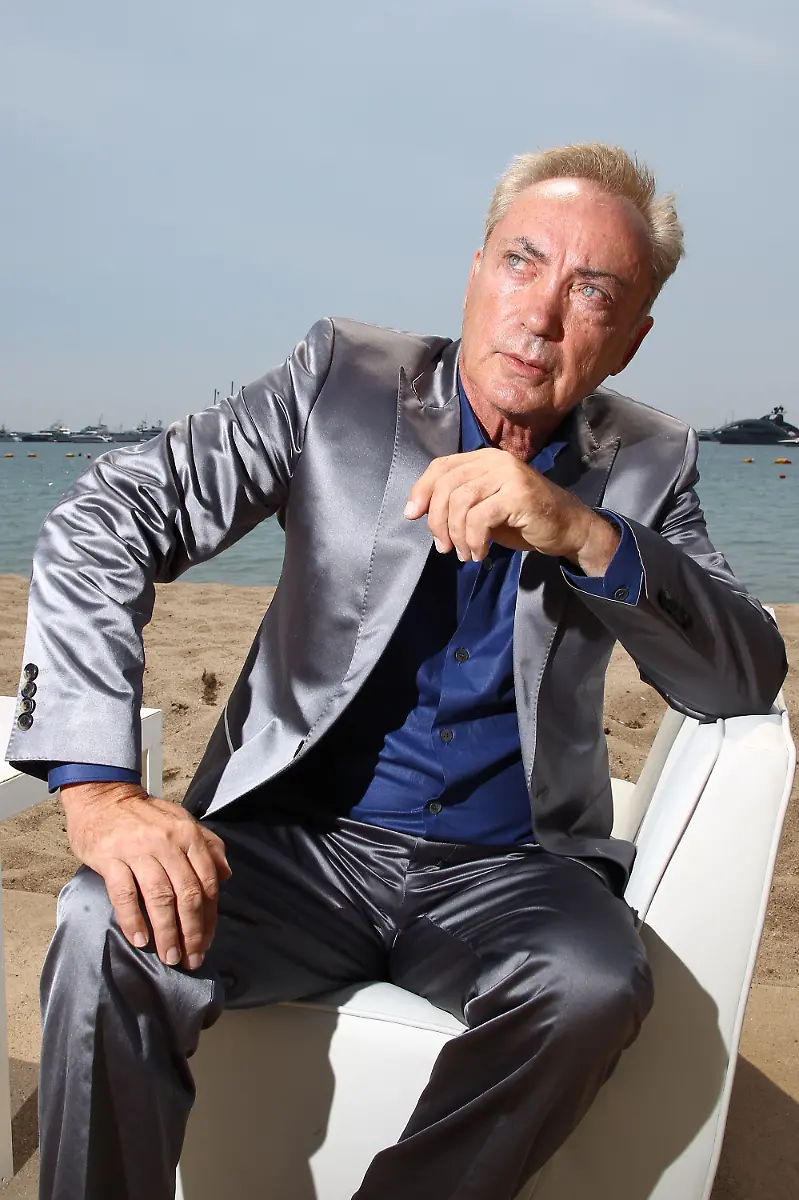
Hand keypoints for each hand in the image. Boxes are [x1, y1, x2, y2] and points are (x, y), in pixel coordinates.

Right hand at [60, 781, 230, 970]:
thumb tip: (226, 874)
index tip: (206, 941)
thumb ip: (208, 845)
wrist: (102, 797)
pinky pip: (125, 894)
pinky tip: (140, 939)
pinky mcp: (110, 858)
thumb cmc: (143, 814)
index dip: (209, 916)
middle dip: (192, 931)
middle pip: (187, 894)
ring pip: (159, 897)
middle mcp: (167, 842)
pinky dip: (134, 920)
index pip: (207, 881)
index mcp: (188, 834)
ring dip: (166, 931)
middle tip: (191, 957)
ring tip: (169, 955)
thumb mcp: (182, 821)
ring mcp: (138, 850)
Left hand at [404, 448, 619, 574]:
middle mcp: (494, 460)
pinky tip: (480, 553)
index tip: (411, 515)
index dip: (421, 490)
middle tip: (443, 547)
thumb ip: (456, 503)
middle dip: (437, 520)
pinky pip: (479, 518)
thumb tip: (419, 512)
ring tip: (465, 554)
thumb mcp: (483, 507)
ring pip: (460, 502)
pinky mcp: (517, 495)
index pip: (441, 467)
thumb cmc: (523, 519)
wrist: (567, 528)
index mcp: (483, 458)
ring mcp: (507, 475)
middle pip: (446, 485)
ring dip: (456, 535)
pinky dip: (473, 540)